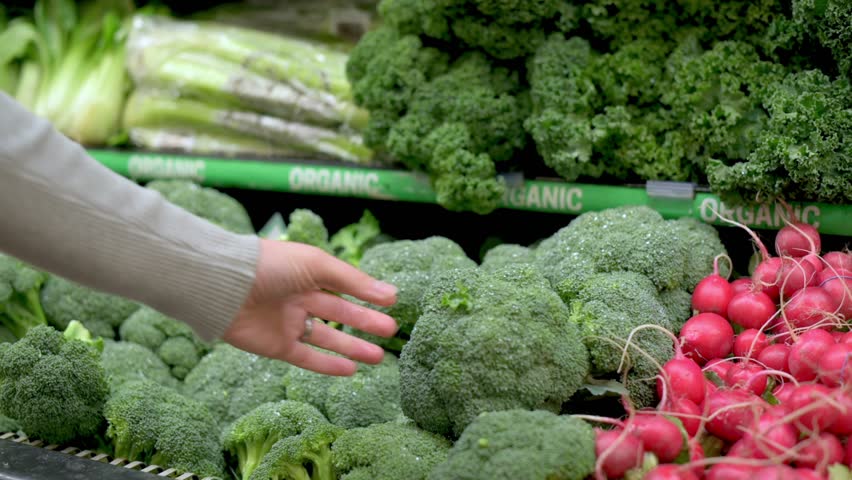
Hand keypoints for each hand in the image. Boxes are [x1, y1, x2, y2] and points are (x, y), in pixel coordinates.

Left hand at [223, 239, 397, 375]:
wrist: (225, 286)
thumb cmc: (272, 266)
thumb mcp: (318, 265)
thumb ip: (354, 281)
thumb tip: (391, 294)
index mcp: (307, 274)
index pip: (343, 285)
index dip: (366, 294)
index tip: (391, 302)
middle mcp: (299, 298)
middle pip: (339, 313)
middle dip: (365, 322)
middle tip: (391, 331)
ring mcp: (288, 323)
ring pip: (326, 338)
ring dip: (352, 347)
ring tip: (379, 356)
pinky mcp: (276, 346)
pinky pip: (306, 358)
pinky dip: (328, 365)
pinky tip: (351, 370)